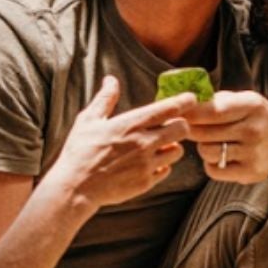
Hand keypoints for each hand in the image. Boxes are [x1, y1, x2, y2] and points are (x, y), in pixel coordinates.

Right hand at [43, 75, 192, 210]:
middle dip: (180, 125)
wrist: (76, 188)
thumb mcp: (88, 120)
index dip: (185, 101)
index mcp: (131, 124)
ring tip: (158, 147)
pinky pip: (166, 171)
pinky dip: (161, 166)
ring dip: (171, 147)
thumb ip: (105, 99)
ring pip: (177, 152)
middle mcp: (144, 143)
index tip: (191, 98)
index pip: (169, 108)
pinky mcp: (146, 182)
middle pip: (182, 129)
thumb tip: (111, 80)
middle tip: (171, 126)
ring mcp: (147, 164)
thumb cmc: (79, 152)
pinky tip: (148, 164)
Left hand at [187, 90, 267, 182]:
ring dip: (201, 146)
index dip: (190, 113)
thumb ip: (216, 100)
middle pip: (204, 132)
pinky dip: (210, 163)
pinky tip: (218, 156)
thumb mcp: (244, 100)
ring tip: (209, 141)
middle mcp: (253, 129)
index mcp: (251, 106)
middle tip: (186, 127)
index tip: (177, 113)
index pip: (212, 110)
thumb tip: (183, 102)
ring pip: (206, 151)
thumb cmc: (256, 117)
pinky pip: (214, 170)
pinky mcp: (249, 172)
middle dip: (190, 130)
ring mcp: (252, 153)